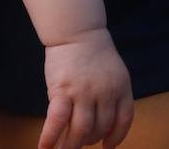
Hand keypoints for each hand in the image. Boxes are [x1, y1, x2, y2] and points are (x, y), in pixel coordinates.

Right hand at [40, 27, 132, 148]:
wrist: (77, 32)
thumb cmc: (94, 53)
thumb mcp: (114, 74)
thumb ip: (113, 96)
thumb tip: (105, 125)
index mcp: (122, 88)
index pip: (124, 120)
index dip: (116, 137)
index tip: (108, 146)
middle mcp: (105, 93)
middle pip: (101, 128)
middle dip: (90, 139)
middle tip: (81, 141)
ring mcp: (84, 93)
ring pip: (81, 131)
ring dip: (72, 145)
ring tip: (65, 148)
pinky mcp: (62, 91)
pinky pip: (57, 120)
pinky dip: (50, 137)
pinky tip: (44, 147)